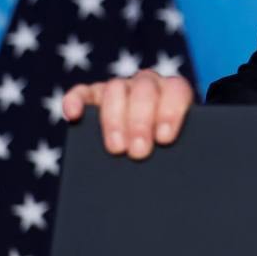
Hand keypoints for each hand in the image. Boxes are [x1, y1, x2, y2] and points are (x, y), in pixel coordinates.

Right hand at [62, 70, 194, 159]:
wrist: (152, 154)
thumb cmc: (169, 154)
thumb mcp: (180, 151)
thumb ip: (182, 151)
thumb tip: (182, 170)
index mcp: (174, 92)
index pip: (176, 90)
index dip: (170, 111)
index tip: (164, 138)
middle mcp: (147, 85)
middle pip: (144, 90)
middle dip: (141, 122)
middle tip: (139, 152)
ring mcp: (120, 88)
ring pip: (115, 89)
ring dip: (114, 119)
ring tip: (117, 149)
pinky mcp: (91, 96)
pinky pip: (82, 93)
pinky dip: (76, 100)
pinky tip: (73, 115)